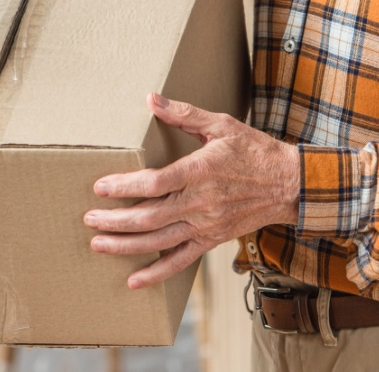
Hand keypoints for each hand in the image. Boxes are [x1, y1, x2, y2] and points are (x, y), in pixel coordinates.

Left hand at [83, 93, 299, 288]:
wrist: (289, 185)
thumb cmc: (255, 151)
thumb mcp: (221, 124)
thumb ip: (184, 113)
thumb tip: (151, 98)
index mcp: (200, 171)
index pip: (154, 182)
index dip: (123, 186)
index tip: (100, 187)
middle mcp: (200, 203)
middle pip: (149, 216)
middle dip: (114, 220)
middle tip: (89, 218)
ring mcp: (206, 225)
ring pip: (159, 241)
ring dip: (125, 245)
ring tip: (98, 244)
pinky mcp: (211, 239)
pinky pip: (180, 261)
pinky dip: (156, 273)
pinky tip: (133, 280)